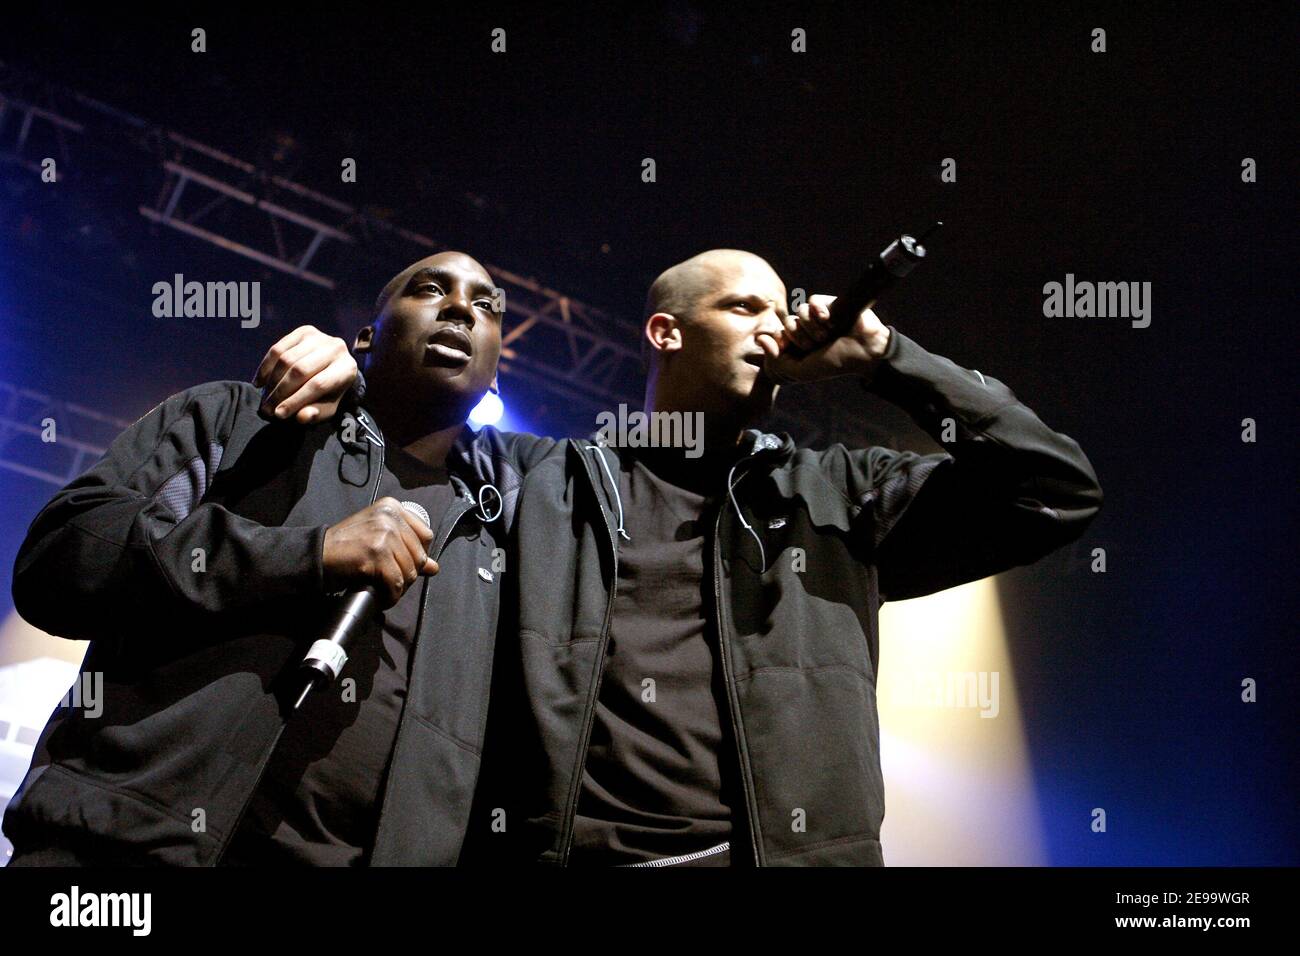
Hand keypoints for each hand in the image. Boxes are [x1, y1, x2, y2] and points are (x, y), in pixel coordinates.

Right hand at [254, 325, 357, 423]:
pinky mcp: (304, 331)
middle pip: (300, 370)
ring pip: (286, 359)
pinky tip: (260, 382)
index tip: (279, 414)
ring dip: (271, 382)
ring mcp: (319, 337)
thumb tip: (302, 417)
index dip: (295, 400)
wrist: (333, 366)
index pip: (318, 384)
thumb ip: (317, 413)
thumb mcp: (328, 407)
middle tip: (267, 409)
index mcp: (347, 368)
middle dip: (280, 392)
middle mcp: (336, 348)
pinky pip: (278, 349)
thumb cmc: (330, 391)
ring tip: (265, 398)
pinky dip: (265, 367)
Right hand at [322, 498, 438, 607]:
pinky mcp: (375, 553)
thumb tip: (434, 568)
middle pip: (419, 555)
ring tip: (386, 590)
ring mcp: (383, 534)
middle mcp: (389, 517)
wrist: (317, 555)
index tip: (403, 565)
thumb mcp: (378, 538)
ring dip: (399, 587)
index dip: (418, 556)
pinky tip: (383, 597)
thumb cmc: (346, 547)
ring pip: (410, 571)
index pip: (425, 536)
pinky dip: (391, 595)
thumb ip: (407, 549)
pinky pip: (396, 582)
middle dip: (408, 574)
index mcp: (392, 508)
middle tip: (391, 582)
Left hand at [757, 295, 890, 384]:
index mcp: (797, 345)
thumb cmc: (834, 362)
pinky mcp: (826, 303)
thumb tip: (759, 339)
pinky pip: (811, 301)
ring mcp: (815, 315)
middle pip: (787, 325)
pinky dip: (818, 312)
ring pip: (798, 313)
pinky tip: (829, 320)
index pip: (777, 337)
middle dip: (802, 338)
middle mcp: (805, 329)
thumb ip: (776, 360)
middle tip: (819, 345)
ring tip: (828, 335)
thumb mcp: (801, 370)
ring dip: (813, 328)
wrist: (864, 351)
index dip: (783, 343)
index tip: (798, 351)